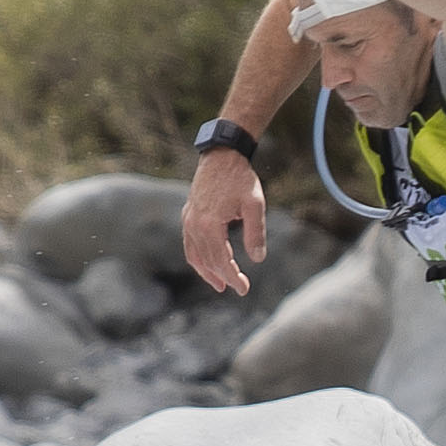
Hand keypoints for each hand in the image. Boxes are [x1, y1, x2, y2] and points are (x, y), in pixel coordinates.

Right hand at [185, 147, 265, 294]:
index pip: (220, 261)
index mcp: (209, 225)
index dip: (232, 278)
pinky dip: (197, 258)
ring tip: (220, 284)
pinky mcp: (188, 215)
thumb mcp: (255, 204)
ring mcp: (188, 220)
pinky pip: (189, 244)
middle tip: (240, 288)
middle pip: (208, 261)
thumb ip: (256, 232)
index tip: (244, 289)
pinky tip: (207, 264)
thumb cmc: (240, 178)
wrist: (222, 155)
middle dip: (223, 277)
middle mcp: (194, 225)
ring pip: (194, 255)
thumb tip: (258, 259)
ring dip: (207, 272)